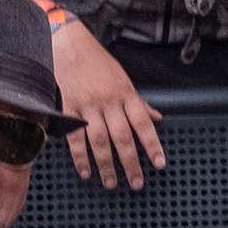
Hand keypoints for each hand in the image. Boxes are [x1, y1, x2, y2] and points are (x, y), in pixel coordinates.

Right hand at [49, 17, 163, 188]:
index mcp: (126, 93)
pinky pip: (75, 137)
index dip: (153, 144)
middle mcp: (109, 101)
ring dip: (106, 165)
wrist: (68, 44)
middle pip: (122, 137)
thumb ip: (139, 102)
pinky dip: (80, 157)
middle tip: (136, 183)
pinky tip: (86, 171)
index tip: (160, 163)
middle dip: (131, 163)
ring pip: (99, 141)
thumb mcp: (123, 79)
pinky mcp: (69, 108)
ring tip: (111, 183)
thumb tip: (157, 118)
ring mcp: (88, 106)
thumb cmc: (97, 62)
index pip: (143, 123)